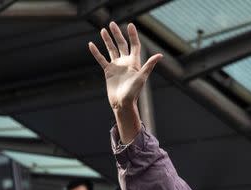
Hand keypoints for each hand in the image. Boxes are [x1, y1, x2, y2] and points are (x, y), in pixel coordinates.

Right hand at [89, 22, 161, 142]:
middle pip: (121, 44)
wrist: (123, 103)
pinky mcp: (108, 71)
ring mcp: (116, 66)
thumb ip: (149, 65)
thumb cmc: (134, 93)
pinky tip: (91, 45)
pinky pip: (101, 59)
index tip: (130, 25)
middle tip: (112, 23)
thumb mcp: (142, 77)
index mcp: (134, 62)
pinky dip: (96, 53)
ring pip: (111, 50)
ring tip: (103, 30)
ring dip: (107, 40)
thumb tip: (160, 55)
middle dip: (117, 34)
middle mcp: (125, 62)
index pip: (134, 45)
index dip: (132, 35)